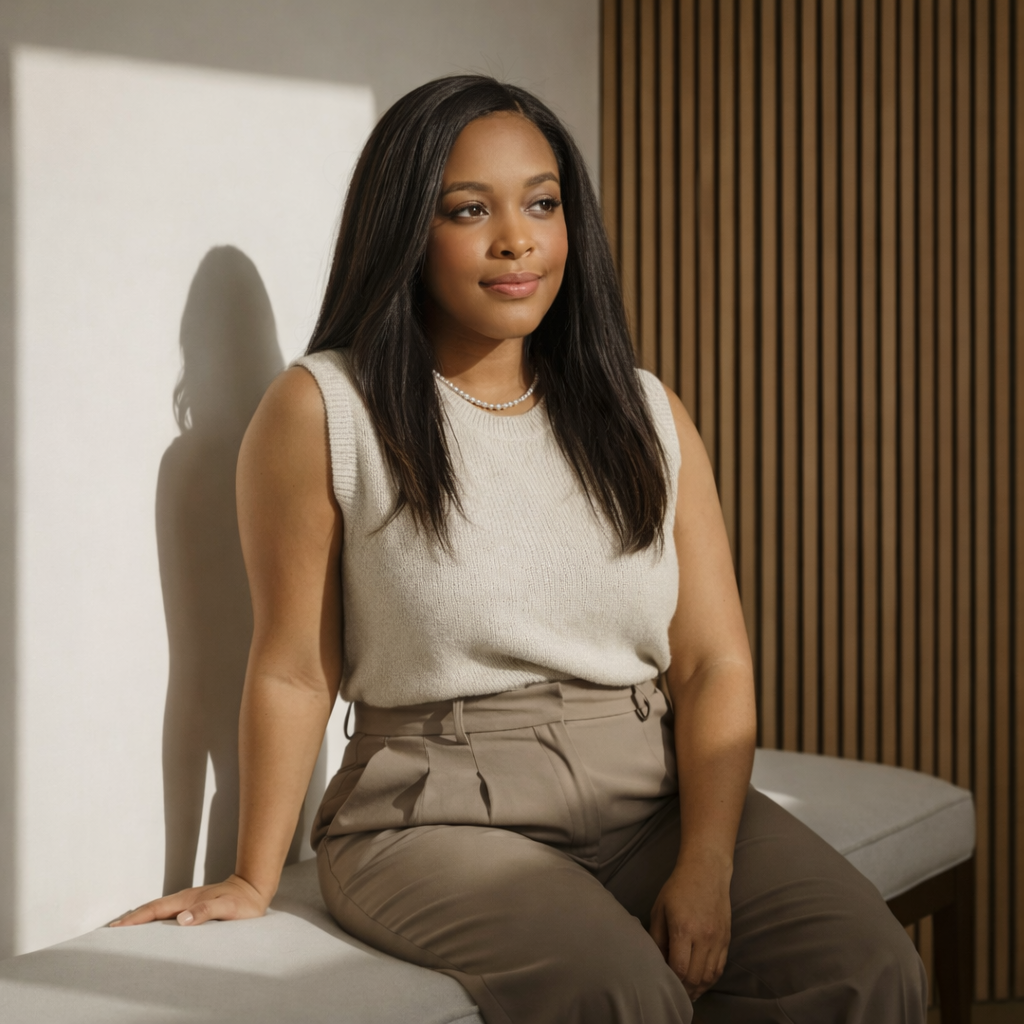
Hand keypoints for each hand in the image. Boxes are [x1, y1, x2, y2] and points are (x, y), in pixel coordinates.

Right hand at [109, 874, 270, 927]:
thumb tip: (181, 919)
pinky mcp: (193, 907)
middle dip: (130, 919)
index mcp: (187, 900)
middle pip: (151, 909)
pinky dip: (153, 919)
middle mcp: (184, 900)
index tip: (116, 926)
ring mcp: (188, 902)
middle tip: (110, 930)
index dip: (135, 918)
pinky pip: (167, 914)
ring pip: (158, 911)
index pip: (155, 910)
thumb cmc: (243, 901)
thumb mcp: (227, 907)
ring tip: (123, 930)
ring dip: (140, 919)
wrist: (254, 889)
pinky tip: (151, 927)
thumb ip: (206, 911)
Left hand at [648, 849, 732, 1000]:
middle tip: (674, 992)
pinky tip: (701, 982)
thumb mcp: (659, 909)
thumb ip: (656, 937)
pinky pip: (720, 967)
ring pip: (710, 976)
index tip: (663, 980)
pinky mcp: (727, 939)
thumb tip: (656, 960)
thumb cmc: (678, 888)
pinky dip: (710, 979)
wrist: (707, 871)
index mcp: (684, 929)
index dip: (671, 980)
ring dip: (698, 988)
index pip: (679, 968)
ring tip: (687, 992)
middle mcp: (703, 937)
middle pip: (695, 977)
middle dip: (684, 989)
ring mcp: (718, 939)